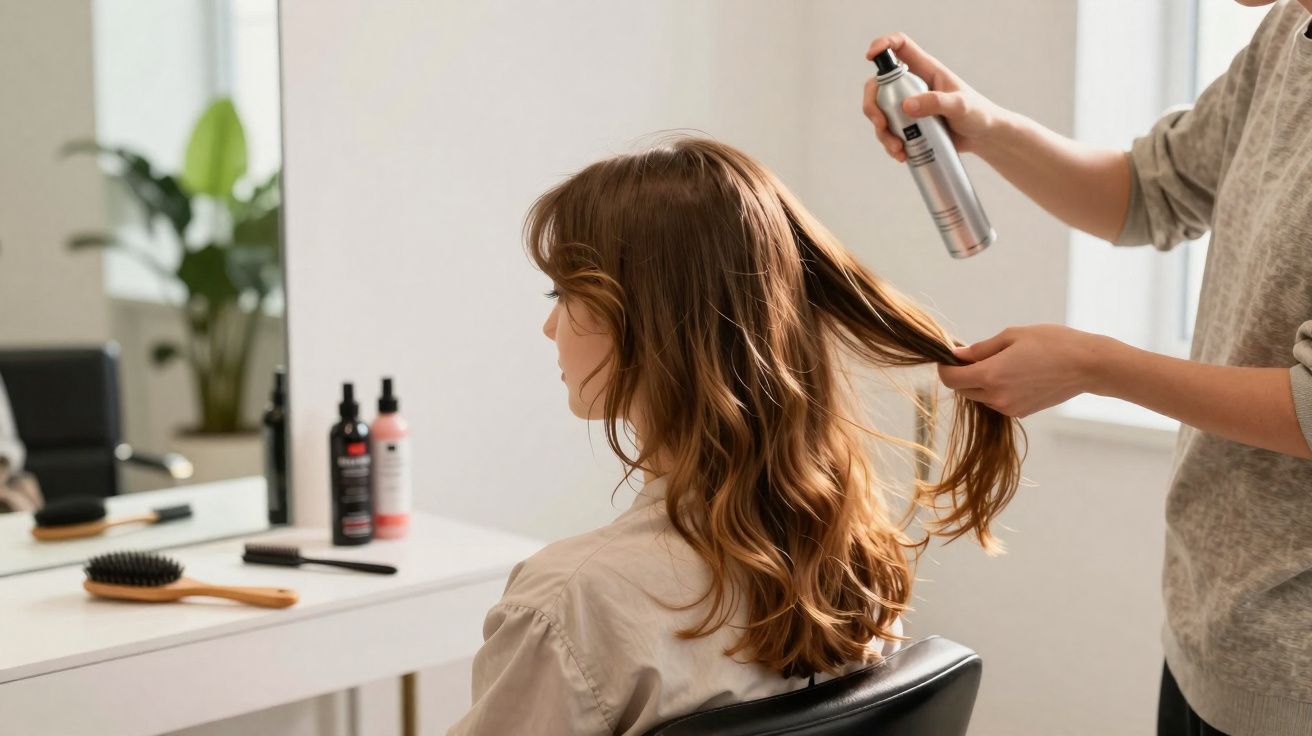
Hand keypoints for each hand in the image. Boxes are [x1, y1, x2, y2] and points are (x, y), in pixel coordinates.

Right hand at [862, 33, 1007, 161]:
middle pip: (878, 85)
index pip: (900, 46)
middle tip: (881, 124)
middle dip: (872, 106)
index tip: (870, 56)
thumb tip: (906, 106)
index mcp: (925, 70)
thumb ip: (936, 103)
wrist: (983, 137)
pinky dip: (890, 145)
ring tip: (898, 150)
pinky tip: (901, 155)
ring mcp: (908, 106)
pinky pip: (889, 132)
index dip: (882, 45)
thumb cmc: (978, 114)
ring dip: (882, 133)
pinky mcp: (909, 125)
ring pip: (880, 113)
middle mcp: (912, 85)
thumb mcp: (960, 107)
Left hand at [937, 325, 1113, 417]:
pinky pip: (997, 402)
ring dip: (979, 382)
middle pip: (963, 389)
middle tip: (975, 354)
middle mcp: (997, 396)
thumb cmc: (1052, 343)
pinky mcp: (1021, 412)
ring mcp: (1009, 408)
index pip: (950, 379)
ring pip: (979, 397)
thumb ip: (980, 348)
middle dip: (962, 373)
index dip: (944, 368)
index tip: (948, 357)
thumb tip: (956, 355)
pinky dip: (996, 390)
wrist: (1087, 366)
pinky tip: (1014, 374)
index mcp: (991, 375)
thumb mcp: (1012, 336)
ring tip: (1001, 362)